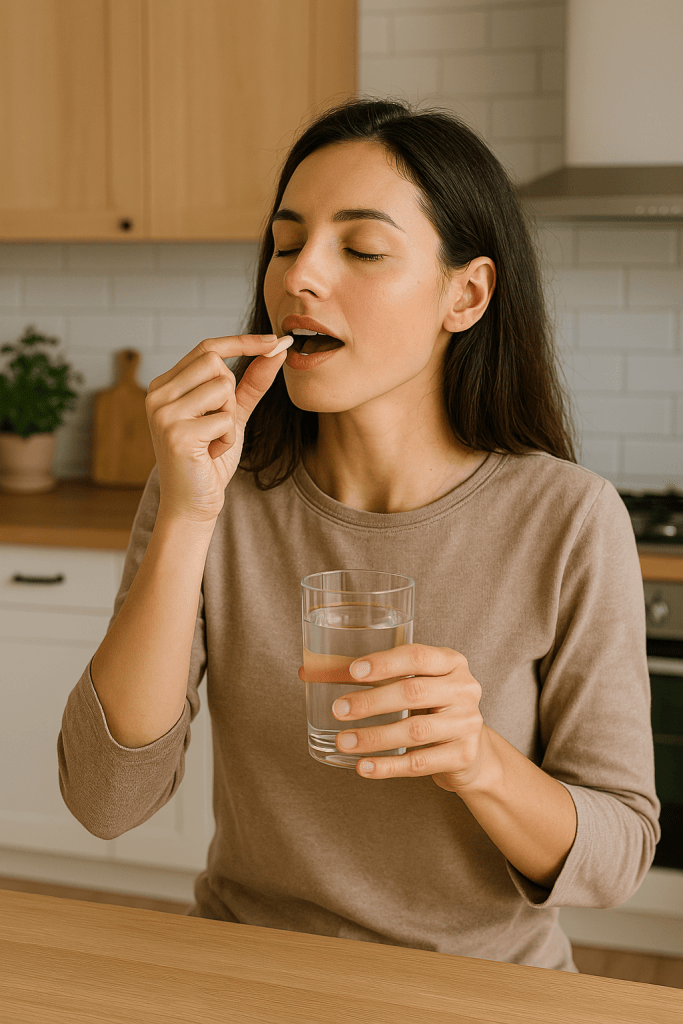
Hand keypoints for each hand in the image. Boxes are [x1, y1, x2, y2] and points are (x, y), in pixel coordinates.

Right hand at [145, 333, 291, 523]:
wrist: (193, 503)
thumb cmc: (209, 459)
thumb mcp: (232, 415)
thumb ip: (251, 383)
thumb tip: (276, 351)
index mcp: (166, 385)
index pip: (207, 347)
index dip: (242, 341)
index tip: (276, 340)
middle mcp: (157, 394)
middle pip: (215, 362)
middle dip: (230, 393)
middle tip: (219, 422)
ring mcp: (163, 412)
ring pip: (221, 387)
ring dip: (229, 418)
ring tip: (212, 440)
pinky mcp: (176, 433)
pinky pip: (224, 419)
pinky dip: (227, 438)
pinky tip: (210, 453)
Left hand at [299, 644, 488, 789]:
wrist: (471, 749)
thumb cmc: (430, 707)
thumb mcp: (410, 683)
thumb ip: (366, 676)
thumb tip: (308, 672)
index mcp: (451, 662)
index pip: (417, 656)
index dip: (384, 663)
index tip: (353, 671)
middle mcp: (465, 689)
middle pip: (413, 693)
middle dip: (371, 702)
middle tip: (339, 710)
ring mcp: (468, 723)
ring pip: (415, 731)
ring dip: (374, 737)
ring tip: (343, 741)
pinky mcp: (463, 756)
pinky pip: (419, 763)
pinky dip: (388, 766)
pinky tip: (363, 767)